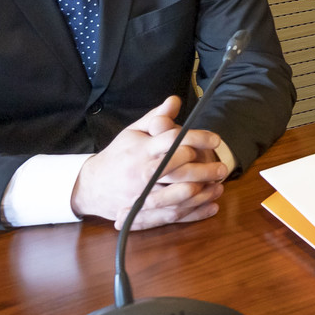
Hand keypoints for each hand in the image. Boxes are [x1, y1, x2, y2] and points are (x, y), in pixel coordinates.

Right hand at [71, 97, 229, 229]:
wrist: (91, 186)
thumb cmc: (119, 155)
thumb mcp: (133, 132)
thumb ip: (157, 117)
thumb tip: (175, 100)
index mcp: (142, 150)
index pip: (172, 141)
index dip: (197, 138)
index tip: (215, 139)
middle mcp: (143, 173)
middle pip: (178, 170)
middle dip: (204, 169)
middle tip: (222, 167)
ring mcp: (143, 195)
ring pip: (178, 196)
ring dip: (203, 192)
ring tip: (219, 185)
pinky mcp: (145, 213)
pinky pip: (173, 215)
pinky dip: (195, 212)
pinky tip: (211, 205)